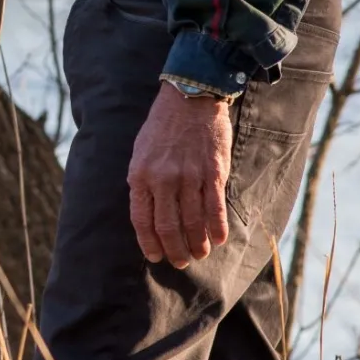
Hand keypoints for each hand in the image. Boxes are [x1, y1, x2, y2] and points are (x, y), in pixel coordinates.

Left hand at [128, 82, 233, 264]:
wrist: (189, 98)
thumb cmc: (162, 127)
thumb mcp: (140, 152)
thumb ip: (143, 183)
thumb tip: (148, 215)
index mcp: (140, 175)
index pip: (142, 220)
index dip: (149, 243)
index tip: (156, 257)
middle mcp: (163, 179)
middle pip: (168, 227)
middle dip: (175, 250)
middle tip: (181, 262)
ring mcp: (189, 177)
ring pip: (193, 223)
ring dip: (197, 244)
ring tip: (200, 254)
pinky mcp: (213, 173)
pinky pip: (215, 209)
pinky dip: (217, 229)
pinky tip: (218, 240)